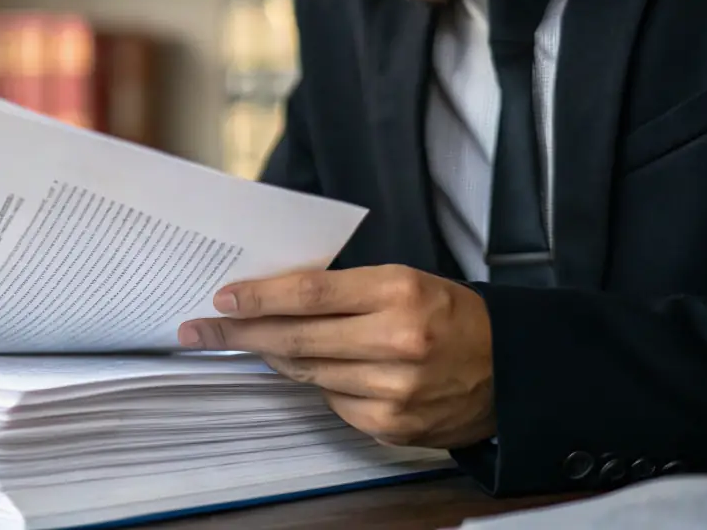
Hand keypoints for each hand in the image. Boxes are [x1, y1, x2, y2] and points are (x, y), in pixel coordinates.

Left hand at [178, 264, 494, 449]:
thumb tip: (271, 297)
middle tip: (198, 329)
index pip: (309, 293)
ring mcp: (393, 390)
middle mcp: (395, 342)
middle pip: (297, 338)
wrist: (508, 370)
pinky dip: (319, 383)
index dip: (259, 297)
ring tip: (248, 342)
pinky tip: (318, 369)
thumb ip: (341, 289)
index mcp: (397, 292)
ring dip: (274, 356)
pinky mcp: (392, 426)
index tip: (221, 298)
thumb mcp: (400, 280)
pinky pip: (333, 401)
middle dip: (240, 333)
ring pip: (308, 372)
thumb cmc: (445, 314)